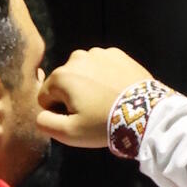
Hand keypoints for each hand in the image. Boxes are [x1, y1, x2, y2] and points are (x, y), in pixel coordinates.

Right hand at [35, 47, 155, 147]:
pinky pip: (102, 66)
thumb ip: (44, 123)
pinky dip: (105, 76)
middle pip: (64, 82)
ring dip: (88, 85)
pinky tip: (116, 90)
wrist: (145, 112)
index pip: (46, 97)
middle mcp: (76, 57)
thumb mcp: (69, 133)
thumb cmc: (103, 123)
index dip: (58, 111)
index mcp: (61, 76)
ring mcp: (99, 53)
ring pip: (83, 73)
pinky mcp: (118, 54)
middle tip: (92, 111)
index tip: (77, 119)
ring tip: (106, 101)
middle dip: (72, 96)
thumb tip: (41, 113)